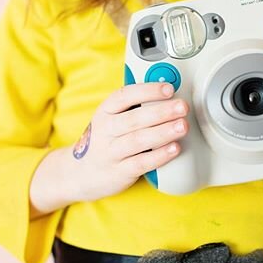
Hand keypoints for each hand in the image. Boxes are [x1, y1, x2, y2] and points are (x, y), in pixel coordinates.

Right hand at [70, 82, 190, 201]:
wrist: (80, 174)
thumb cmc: (105, 140)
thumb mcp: (111, 119)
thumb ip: (135, 107)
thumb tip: (168, 93)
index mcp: (105, 112)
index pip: (124, 95)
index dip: (147, 90)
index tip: (169, 89)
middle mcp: (106, 130)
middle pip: (134, 118)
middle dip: (161, 111)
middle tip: (182, 107)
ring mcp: (111, 152)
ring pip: (138, 140)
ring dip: (163, 132)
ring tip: (182, 126)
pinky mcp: (119, 172)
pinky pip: (140, 163)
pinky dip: (159, 156)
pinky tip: (174, 148)